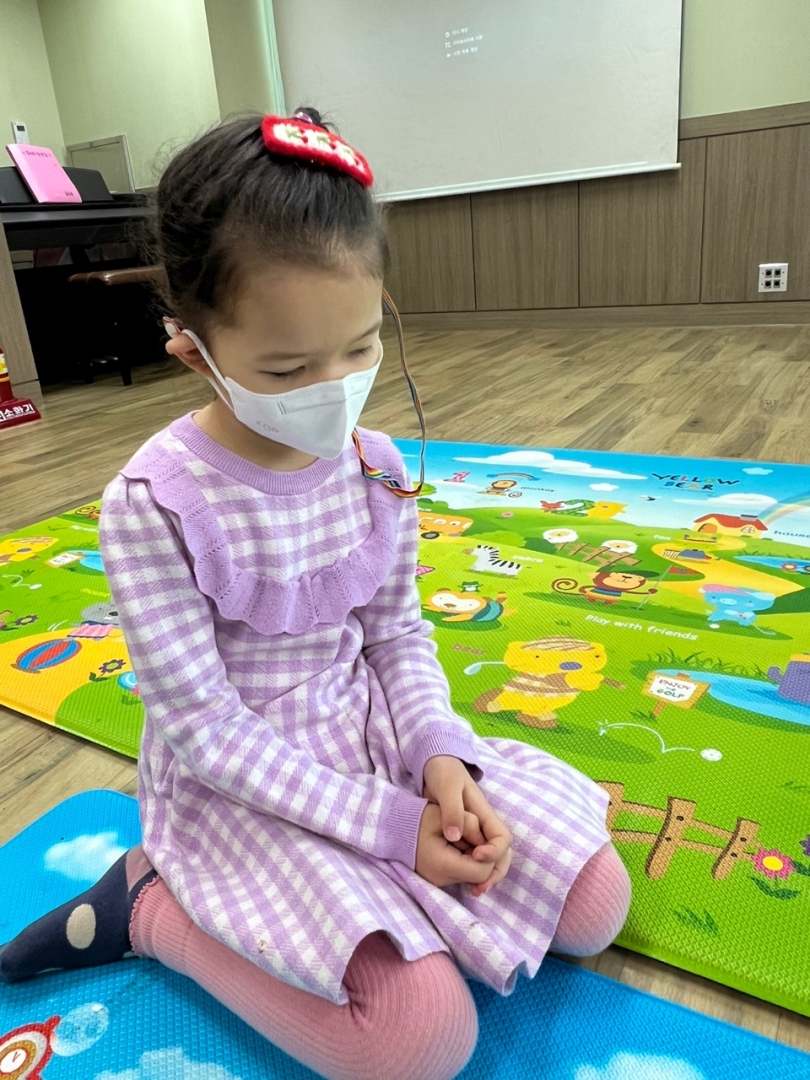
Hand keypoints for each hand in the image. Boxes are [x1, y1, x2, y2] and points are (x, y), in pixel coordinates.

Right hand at [416, 803, 496, 889]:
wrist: (393, 829)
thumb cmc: (417, 819)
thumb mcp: (442, 814)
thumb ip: (467, 823)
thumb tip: (484, 840)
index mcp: (443, 865)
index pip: (483, 871)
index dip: (489, 854)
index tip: (479, 835)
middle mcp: (443, 880)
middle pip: (481, 875)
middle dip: (483, 854)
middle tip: (470, 833)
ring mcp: (441, 883)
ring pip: (474, 875)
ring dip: (475, 856)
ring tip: (461, 838)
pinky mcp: (441, 880)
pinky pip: (464, 873)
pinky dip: (467, 859)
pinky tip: (458, 845)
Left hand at [421, 755, 512, 896]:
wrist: (435, 763)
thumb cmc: (443, 772)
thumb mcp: (446, 787)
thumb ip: (451, 810)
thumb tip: (454, 837)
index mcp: (484, 812)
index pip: (503, 838)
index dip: (494, 852)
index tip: (476, 856)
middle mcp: (483, 823)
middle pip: (502, 853)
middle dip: (495, 872)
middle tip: (479, 889)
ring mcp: (475, 830)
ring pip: (491, 858)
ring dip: (486, 875)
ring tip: (473, 891)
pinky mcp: (464, 834)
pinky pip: (475, 856)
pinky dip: (473, 870)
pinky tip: (462, 880)